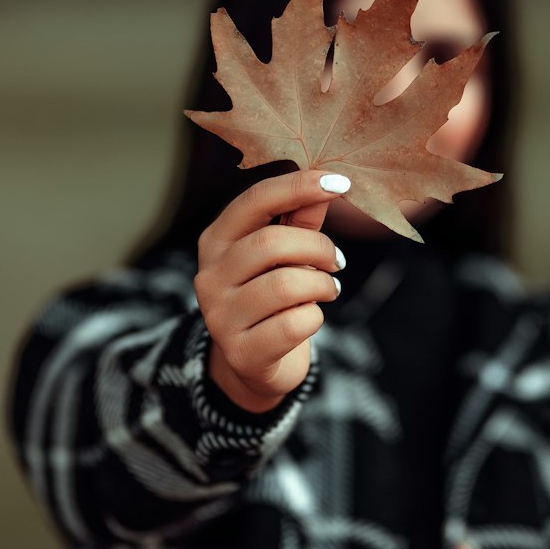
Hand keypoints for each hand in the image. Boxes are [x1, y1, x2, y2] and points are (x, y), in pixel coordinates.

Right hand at [193, 169, 349, 413]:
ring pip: (286, 285)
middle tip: (336, 261)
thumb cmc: (273, 298)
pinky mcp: (241, 352)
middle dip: (318, 247)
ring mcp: (220, 317)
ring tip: (327, 290)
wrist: (255, 365)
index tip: (340, 182)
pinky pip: (293, 324)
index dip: (298, 187)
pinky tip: (310, 318)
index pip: (255, 201)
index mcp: (217, 241)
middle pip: (271, 243)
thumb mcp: (285, 255)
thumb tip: (329, 183)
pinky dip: (315, 317)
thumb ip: (301, 220)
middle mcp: (210, 276)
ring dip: (321, 285)